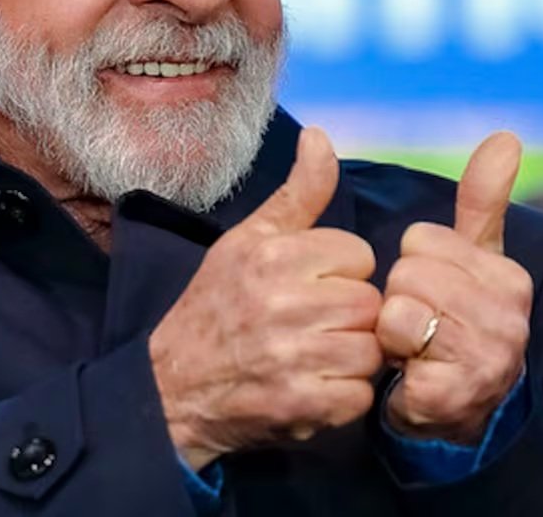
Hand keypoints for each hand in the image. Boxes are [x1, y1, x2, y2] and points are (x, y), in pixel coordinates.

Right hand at [149, 128, 383, 469]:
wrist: (172, 388)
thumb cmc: (215, 306)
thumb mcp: (248, 240)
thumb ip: (297, 192)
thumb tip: (320, 135)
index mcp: (273, 256)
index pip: (358, 254)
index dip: (341, 273)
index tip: (313, 287)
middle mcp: (283, 303)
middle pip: (369, 303)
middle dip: (350, 315)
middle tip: (317, 325)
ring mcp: (293, 358)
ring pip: (371, 349)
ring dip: (352, 357)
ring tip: (319, 356)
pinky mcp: (301, 407)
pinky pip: (359, 396)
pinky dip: (345, 398)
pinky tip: (317, 388)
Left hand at [377, 131, 532, 445]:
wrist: (455, 411)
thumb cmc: (458, 322)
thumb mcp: (471, 259)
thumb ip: (483, 200)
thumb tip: (507, 136)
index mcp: (510, 278)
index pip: (421, 240)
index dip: (412, 265)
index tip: (432, 294)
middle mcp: (508, 319)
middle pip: (407, 273)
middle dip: (399, 298)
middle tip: (420, 324)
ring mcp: (485, 360)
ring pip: (398, 311)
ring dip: (392, 331)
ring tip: (415, 347)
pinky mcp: (453, 394)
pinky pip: (392, 350)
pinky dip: (391, 362)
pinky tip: (412, 373)